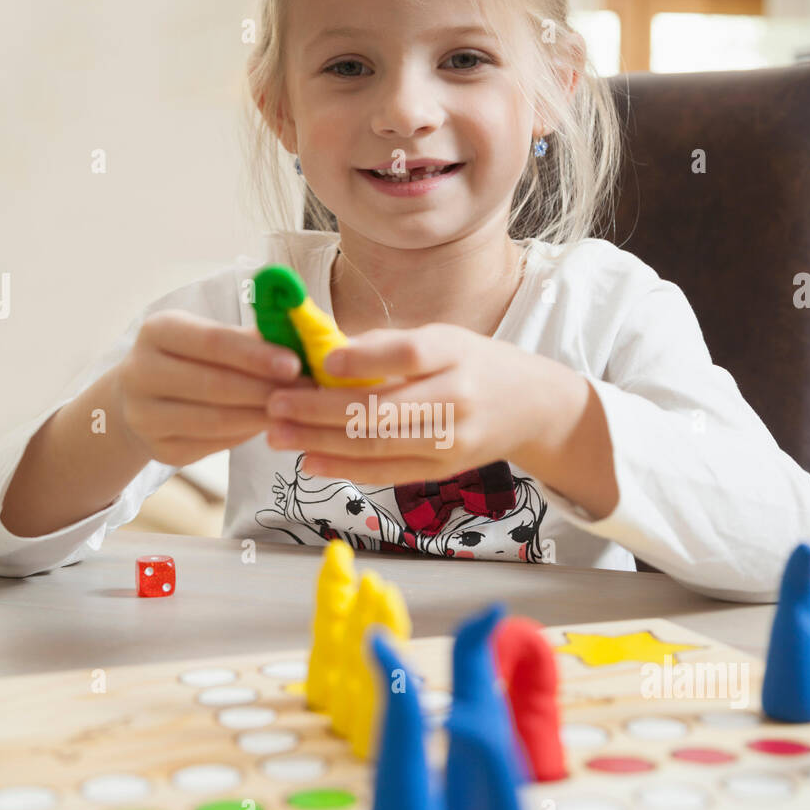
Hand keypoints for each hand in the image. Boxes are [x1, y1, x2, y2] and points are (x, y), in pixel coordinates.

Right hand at [115, 310, 306, 466]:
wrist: (142, 397)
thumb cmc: (194, 358)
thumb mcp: (211, 338)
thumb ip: (252, 339)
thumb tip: (304, 344)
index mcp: (157, 331)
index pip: (212, 341)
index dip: (255, 355)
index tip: (295, 364)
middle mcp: (140, 372)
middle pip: (214, 384)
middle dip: (266, 389)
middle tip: (306, 392)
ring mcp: (145, 416)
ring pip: (215, 421)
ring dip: (262, 416)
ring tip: (296, 410)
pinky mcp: (159, 450)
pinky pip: (214, 445)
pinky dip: (247, 435)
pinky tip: (270, 426)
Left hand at [263, 323, 573, 484]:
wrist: (533, 407)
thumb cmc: (475, 364)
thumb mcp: (444, 337)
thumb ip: (388, 345)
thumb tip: (324, 352)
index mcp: (456, 353)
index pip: (409, 354)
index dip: (363, 357)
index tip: (321, 362)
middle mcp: (457, 398)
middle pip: (382, 408)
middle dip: (319, 410)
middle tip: (276, 405)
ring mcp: (452, 440)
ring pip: (378, 445)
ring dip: (321, 442)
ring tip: (279, 434)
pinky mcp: (444, 469)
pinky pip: (388, 472)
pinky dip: (345, 469)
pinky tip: (311, 461)